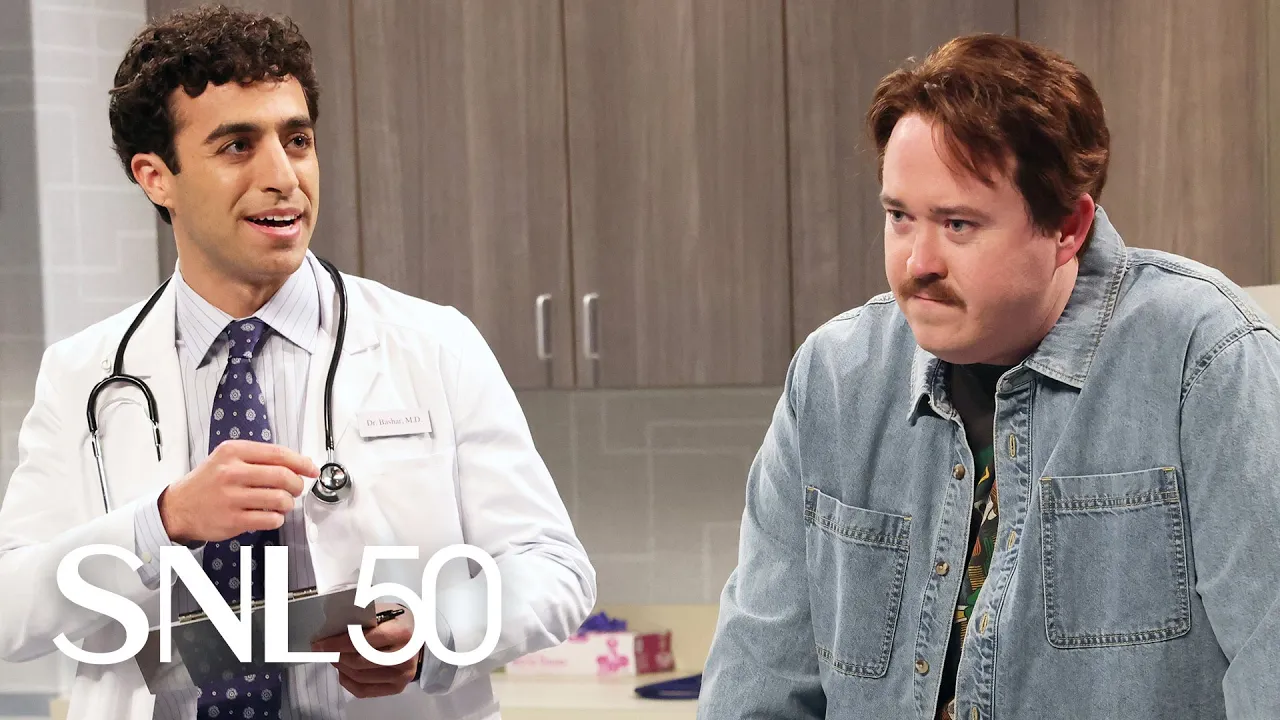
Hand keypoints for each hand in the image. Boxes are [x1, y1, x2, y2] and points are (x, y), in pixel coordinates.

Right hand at [158, 440, 317, 543]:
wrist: (178, 507)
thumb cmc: (208, 482)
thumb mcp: (227, 459)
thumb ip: (260, 458)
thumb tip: (299, 463)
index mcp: (233, 452)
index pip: (278, 454)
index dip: (301, 462)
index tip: (312, 469)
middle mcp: (231, 472)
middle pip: (283, 476)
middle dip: (297, 484)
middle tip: (296, 489)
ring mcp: (231, 497)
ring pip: (279, 499)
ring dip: (288, 503)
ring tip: (282, 503)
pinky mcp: (232, 520)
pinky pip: (269, 519)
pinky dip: (277, 518)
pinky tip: (271, 516)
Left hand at [311, 602, 422, 698]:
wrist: (421, 639)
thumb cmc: (399, 622)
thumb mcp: (385, 611)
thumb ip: (363, 617)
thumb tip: (332, 627)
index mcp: (402, 632)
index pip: (364, 641)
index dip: (339, 643)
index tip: (320, 643)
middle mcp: (404, 656)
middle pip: (360, 661)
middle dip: (336, 656)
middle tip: (324, 650)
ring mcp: (402, 675)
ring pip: (360, 676)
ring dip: (340, 667)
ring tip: (333, 658)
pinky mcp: (397, 687)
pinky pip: (364, 690)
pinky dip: (347, 682)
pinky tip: (343, 671)